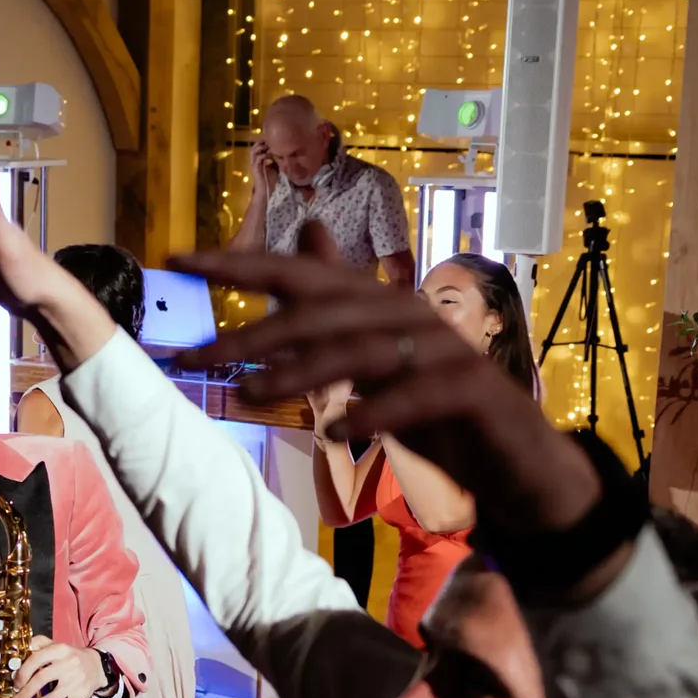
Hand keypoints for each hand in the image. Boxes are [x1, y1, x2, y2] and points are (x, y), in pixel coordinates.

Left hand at [15, 638, 105, 697]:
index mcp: (59, 650)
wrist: (96, 665)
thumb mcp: (55, 645)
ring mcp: (76, 681)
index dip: (23, 672)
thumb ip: (38, 644)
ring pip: (54, 696)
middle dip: (26, 692)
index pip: (37, 659)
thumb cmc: (69, 656)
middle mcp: (68, 664)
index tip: (16, 683)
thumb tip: (19, 651)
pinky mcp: (82, 694)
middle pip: (42, 679)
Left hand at [174, 224, 600, 534]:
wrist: (519, 462)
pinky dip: (376, 410)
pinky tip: (339, 431)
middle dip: (253, 331)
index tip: (178, 259)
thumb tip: (304, 235)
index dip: (240, 262)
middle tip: (197, 358)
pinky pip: (417, 395)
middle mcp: (409, 315)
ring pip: (362, 349)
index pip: (300, 272)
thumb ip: (336, 308)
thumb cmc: (439, 412)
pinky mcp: (473, 392)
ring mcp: (445, 351)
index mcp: (379, 304)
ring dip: (303, 371)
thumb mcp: (375, 361)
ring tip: (253, 394)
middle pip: (322, 310)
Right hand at [247, 139, 279, 197]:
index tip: (271, 140)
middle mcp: (254, 161)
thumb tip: (281, 153)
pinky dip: (265, 155)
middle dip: (261, 142)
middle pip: (254, 147)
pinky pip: (259, 158)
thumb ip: (276, 160)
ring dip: (262, 147)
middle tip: (269, 141)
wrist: (266, 192)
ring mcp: (254, 165)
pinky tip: (271, 155)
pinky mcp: (255, 168)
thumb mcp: (275, 168)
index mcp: (258, 161)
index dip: (263, 143)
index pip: (257, 148)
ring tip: (269, 147)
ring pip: (254, 151)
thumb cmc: (270, 181)